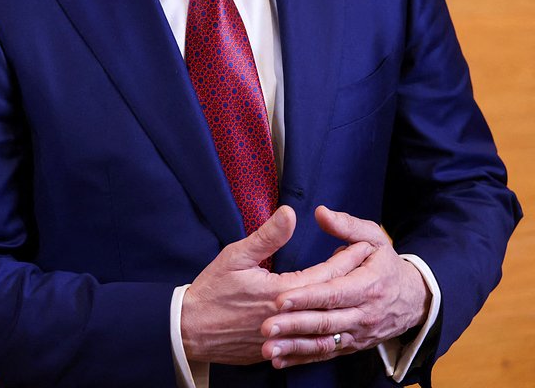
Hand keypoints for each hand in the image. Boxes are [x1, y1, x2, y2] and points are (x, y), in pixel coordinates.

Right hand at [181, 206, 374, 363]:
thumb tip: (290, 213)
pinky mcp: (280, 349)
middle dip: (352, 279)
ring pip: (325, 323)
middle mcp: (290, 317)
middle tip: (371, 266)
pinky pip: (311, 341)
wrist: (191, 329)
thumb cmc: (212, 290)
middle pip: (331, 297)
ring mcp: (287, 336)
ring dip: (343, 306)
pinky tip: (335, 322)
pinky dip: (327, 330)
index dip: (347, 258)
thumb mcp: (236, 256)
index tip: (364, 245)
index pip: (326, 273)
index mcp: (282, 292)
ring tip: (357, 293)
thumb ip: (267, 236)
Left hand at [261, 206, 431, 368]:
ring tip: (269, 349)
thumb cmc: (387, 264)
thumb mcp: (374, 239)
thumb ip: (347, 226)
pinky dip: (302, 359)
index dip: (307, 297)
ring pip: (324, 344)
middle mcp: (364, 314)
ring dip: (295, 348)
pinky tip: (279, 361)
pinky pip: (326, 354)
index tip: (280, 298)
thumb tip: (320, 212)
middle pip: (326, 322)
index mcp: (367, 286)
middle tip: (266, 326)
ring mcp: (358, 333)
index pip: (333, 293)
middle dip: (294, 325)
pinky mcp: (352, 346)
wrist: (415, 299)